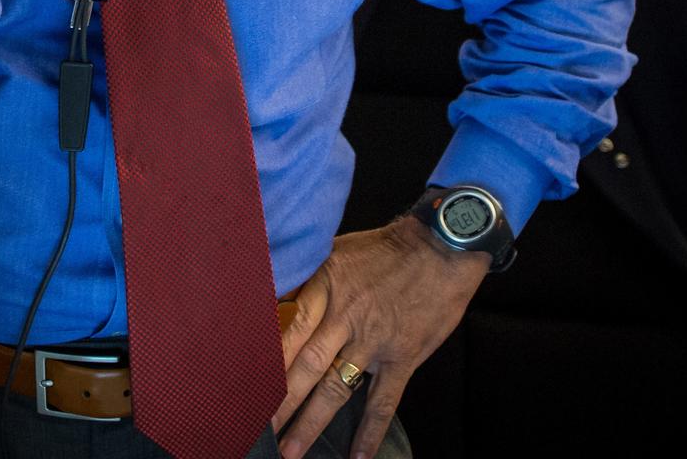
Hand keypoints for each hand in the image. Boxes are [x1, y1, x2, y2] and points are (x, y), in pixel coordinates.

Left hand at [273, 217, 489, 458]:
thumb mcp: (336, 251)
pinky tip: (358, 456)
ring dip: (311, 422)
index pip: (289, 330)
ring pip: (336, 388)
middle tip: (259, 430)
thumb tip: (274, 295)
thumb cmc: (384, 249)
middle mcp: (345, 318)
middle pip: (306, 366)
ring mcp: (373, 341)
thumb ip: (308, 277)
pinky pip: (383, 401)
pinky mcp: (402, 357)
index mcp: (325, 288)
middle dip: (280, 401)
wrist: (440, 248)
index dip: (267, 360)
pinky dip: (370, 431)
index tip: (246, 383)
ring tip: (290, 451)